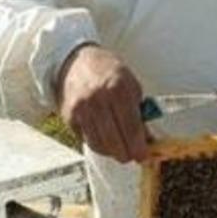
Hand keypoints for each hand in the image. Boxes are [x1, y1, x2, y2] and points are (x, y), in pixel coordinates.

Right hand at [56, 44, 148, 162]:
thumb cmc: (108, 72)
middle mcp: (98, 99)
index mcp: (118, 89)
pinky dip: (98, 144)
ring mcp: (81, 108)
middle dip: (126, 154)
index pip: (131, 127)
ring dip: (112, 152)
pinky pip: (86, 140)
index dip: (139, 146)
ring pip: (99, 144)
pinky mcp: (69, 116)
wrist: (76, 61)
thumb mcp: (130, 85)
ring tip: (119, 149)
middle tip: (132, 156)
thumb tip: (147, 139)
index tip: (144, 156)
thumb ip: (140, 111)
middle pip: (115, 141)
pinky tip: (105, 140)